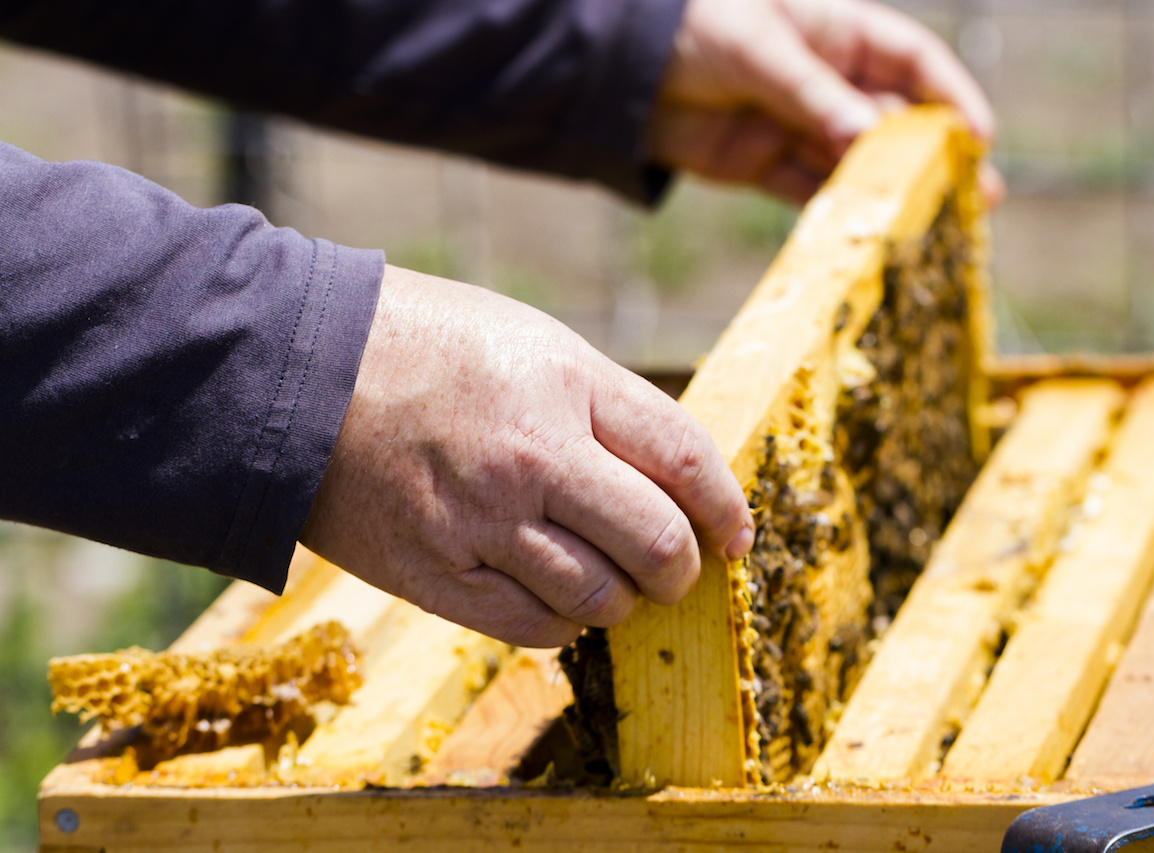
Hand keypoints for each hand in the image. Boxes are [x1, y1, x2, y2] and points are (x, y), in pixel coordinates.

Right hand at [301, 265, 754, 646]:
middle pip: (657, 543)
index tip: (735, 534)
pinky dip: (564, 621)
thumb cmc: (423, 345)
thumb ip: (604, 405)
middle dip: (683, 568)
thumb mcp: (529, 341)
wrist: (293, 372)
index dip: (725, 507)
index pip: (684, 460)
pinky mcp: (435, 575)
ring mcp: (481, 522)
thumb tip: (671, 478)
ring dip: (623, 599)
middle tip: (676, 569)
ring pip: (601, 598)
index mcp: (565, 384)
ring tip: (611, 581)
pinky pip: (535, 627)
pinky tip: (556, 597)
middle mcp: (532, 457)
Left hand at [652, 0, 1001, 203]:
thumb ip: (813, 95)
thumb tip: (869, 138)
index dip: (949, 94)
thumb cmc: (694, 27)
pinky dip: (834, 212)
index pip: (910, 61)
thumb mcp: (760, 50)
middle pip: (892, 123)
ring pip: (855, 164)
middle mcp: (825, 82)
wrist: (620, 66)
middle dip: (932, 160)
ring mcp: (796, 126)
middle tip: (976, 200)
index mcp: (836, 33)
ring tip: (931, 229)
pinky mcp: (763, 164)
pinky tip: (864, 235)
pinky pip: (809, 191)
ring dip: (890, 196)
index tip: (978, 134)